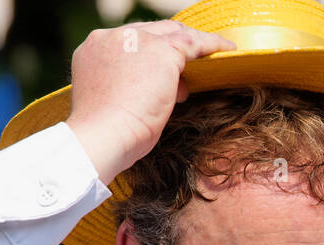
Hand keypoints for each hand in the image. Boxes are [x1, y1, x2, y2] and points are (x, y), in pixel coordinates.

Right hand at [65, 21, 233, 183]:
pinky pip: (193, 43)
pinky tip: (227, 49)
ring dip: (196, 41)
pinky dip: (212, 44)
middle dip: (174, 42)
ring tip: (217, 49)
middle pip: (152, 31)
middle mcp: (113, 37)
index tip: (167, 65)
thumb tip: (177, 88)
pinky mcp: (162, 52)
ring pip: (174, 33)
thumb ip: (141, 90)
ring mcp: (137, 41)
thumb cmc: (108, 133)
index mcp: (95, 49)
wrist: (103, 135)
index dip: (151, 51)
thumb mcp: (120, 104)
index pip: (131, 41)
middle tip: (196, 54)